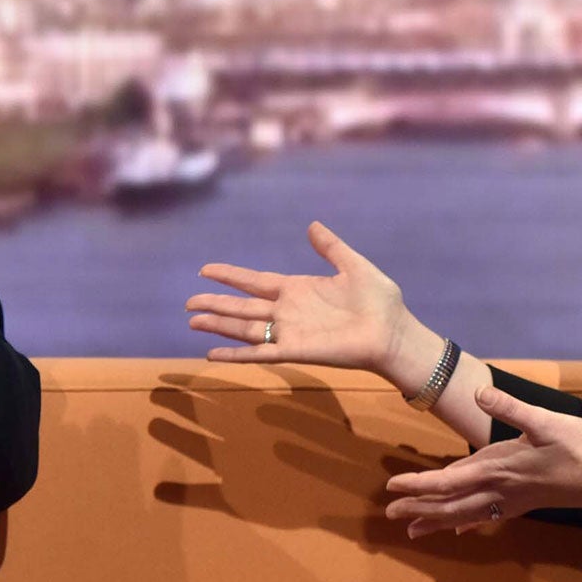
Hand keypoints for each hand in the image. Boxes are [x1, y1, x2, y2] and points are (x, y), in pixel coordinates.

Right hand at [188, 221, 419, 375]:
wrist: (393, 333)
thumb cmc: (380, 302)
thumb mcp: (354, 266)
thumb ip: (331, 247)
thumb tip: (312, 225)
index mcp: (298, 289)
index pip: (255, 281)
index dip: (231, 276)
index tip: (206, 270)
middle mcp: (288, 311)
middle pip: (242, 306)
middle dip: (215, 303)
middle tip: (188, 301)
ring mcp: (289, 333)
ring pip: (244, 328)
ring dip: (218, 325)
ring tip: (193, 321)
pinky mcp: (295, 352)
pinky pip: (259, 353)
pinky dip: (235, 355)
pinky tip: (212, 356)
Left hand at [384, 386, 581, 537]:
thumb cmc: (580, 446)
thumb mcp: (545, 421)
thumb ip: (510, 408)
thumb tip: (480, 391)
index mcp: (498, 468)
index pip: (447, 481)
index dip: (418, 485)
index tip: (392, 488)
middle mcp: (499, 490)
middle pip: (449, 505)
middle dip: (418, 509)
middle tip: (389, 514)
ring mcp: (511, 501)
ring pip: (465, 515)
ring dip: (436, 521)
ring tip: (412, 530)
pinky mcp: (523, 505)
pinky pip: (487, 517)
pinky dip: (468, 523)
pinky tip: (459, 530)